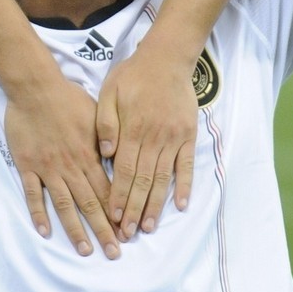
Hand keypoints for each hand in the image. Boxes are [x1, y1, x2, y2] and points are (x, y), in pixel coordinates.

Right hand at [4, 72, 120, 259]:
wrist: (36, 87)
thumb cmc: (68, 97)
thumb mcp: (96, 114)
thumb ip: (106, 139)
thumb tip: (119, 159)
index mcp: (88, 155)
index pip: (106, 191)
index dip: (117, 213)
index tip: (127, 233)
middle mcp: (70, 166)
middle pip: (89, 204)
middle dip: (103, 230)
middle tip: (114, 253)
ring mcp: (48, 168)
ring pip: (63, 205)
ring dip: (75, 230)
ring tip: (85, 250)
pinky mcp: (27, 166)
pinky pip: (33, 195)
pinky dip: (38, 214)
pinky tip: (45, 231)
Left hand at [97, 46, 196, 237]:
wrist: (167, 58)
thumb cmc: (133, 74)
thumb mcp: (109, 91)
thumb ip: (105, 122)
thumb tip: (104, 152)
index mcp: (132, 129)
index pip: (123, 171)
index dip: (118, 196)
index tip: (113, 218)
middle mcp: (153, 138)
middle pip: (142, 180)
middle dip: (134, 209)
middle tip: (128, 233)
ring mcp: (173, 138)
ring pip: (163, 178)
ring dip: (156, 204)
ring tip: (148, 226)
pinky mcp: (188, 135)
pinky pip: (186, 165)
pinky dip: (184, 186)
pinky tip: (181, 205)